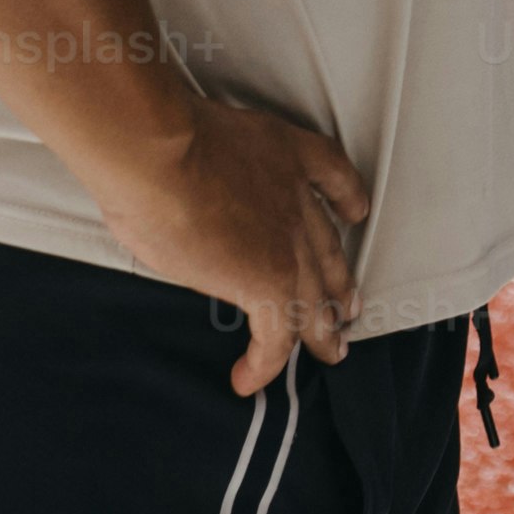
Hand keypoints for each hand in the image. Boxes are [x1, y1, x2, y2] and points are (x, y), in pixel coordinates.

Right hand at [96, 94, 374, 390]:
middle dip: (339, 282)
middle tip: (348, 305)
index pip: (332, 175)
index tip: (354, 213)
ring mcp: (289, 242)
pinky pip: (278, 334)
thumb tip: (182, 182)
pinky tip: (251, 379)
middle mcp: (296, 197)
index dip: (346, 198)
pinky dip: (265, 362)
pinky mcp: (269, 281)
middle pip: (327, 249)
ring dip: (322, 330)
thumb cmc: (158, 135)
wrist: (160, 152)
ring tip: (330, 351)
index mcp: (285, 153)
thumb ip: (212, 162)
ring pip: (315, 297)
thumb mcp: (203, 135)